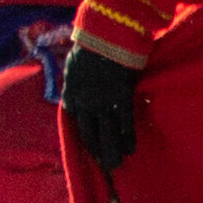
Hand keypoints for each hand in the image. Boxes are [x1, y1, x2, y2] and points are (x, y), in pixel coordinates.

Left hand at [60, 41, 142, 172]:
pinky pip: (124, 123)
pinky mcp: (121, 98)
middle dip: (97, 151)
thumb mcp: (73, 65)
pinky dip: (127, 138)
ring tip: (116, 165)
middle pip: (90, 134)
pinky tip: (131, 150)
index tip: (89, 149)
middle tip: (104, 167)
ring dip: (112, 151)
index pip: (74, 122)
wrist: (103, 35)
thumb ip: (74, 80)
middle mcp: (85, 103)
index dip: (82, 136)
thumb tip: (75, 87)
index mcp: (71, 95)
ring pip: (107, 133)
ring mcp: (103, 102)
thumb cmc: (89, 46)